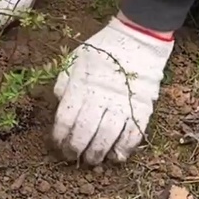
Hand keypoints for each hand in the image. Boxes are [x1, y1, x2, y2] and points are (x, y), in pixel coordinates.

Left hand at [51, 17, 173, 164]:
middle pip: (84, 132)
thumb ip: (65, 81)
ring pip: (107, 138)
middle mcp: (100, 97)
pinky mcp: (141, 109)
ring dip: (98, 154)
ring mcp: (122, 104)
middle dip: (76, 149)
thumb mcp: (76, 58)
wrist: (138, 38)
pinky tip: (116, 156)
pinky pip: (132, 135)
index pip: (66, 119)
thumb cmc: (103, 48)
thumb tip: (59, 103)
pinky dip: (124, 149)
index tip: (58, 144)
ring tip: (92, 160)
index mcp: (81, 85)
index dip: (60, 136)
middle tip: (72, 156)